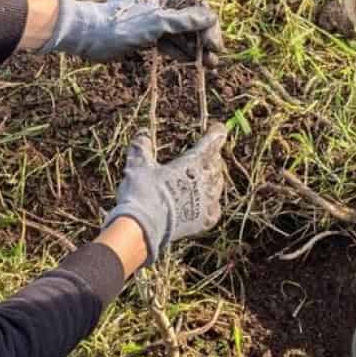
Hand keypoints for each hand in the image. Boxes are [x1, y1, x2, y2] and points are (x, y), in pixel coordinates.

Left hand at [37, 0, 223, 64]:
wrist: (89, 35)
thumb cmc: (122, 25)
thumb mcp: (157, 23)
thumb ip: (184, 20)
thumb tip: (211, 16)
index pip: (197, 7)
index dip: (209, 25)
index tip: (214, 45)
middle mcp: (163, 6)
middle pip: (192, 22)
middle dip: (204, 40)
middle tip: (214, 60)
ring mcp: (155, 22)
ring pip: (181, 35)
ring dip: (195, 49)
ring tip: (209, 66)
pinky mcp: (146, 37)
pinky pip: (169, 43)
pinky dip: (180, 52)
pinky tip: (190, 62)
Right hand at [102, 121, 227, 262]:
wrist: (142, 228)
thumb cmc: (142, 192)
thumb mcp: (138, 165)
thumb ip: (142, 148)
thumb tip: (143, 133)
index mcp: (192, 163)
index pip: (212, 142)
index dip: (216, 133)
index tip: (217, 128)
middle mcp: (205, 181)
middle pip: (216, 163)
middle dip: (212, 157)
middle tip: (206, 154)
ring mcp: (207, 202)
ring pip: (218, 184)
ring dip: (212, 178)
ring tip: (204, 177)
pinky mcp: (204, 221)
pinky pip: (214, 207)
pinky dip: (211, 202)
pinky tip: (205, 202)